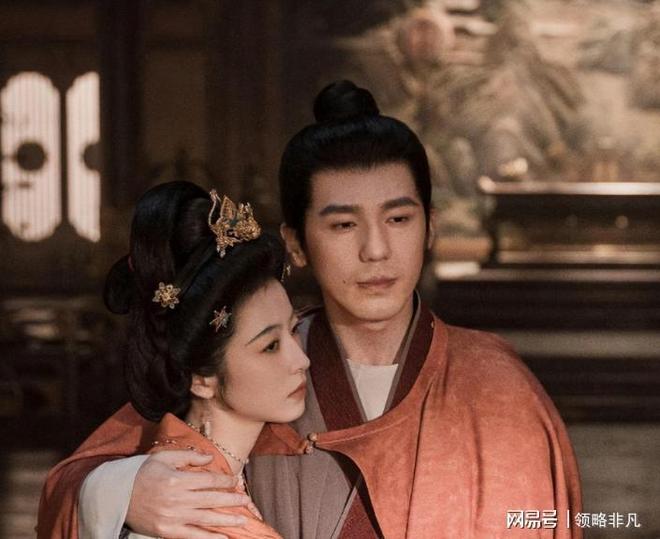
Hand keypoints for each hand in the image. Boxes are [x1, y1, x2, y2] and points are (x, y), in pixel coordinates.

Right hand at [126, 450, 249, 538]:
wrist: (116, 495)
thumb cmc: (142, 472)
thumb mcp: (164, 457)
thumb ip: (188, 456)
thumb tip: (210, 457)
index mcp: (177, 479)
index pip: (208, 480)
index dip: (225, 480)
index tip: (235, 480)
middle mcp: (177, 499)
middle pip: (211, 500)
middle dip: (231, 501)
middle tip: (247, 501)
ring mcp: (172, 518)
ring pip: (205, 519)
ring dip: (226, 521)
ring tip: (242, 521)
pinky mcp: (166, 532)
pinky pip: (192, 536)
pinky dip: (208, 538)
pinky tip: (222, 537)